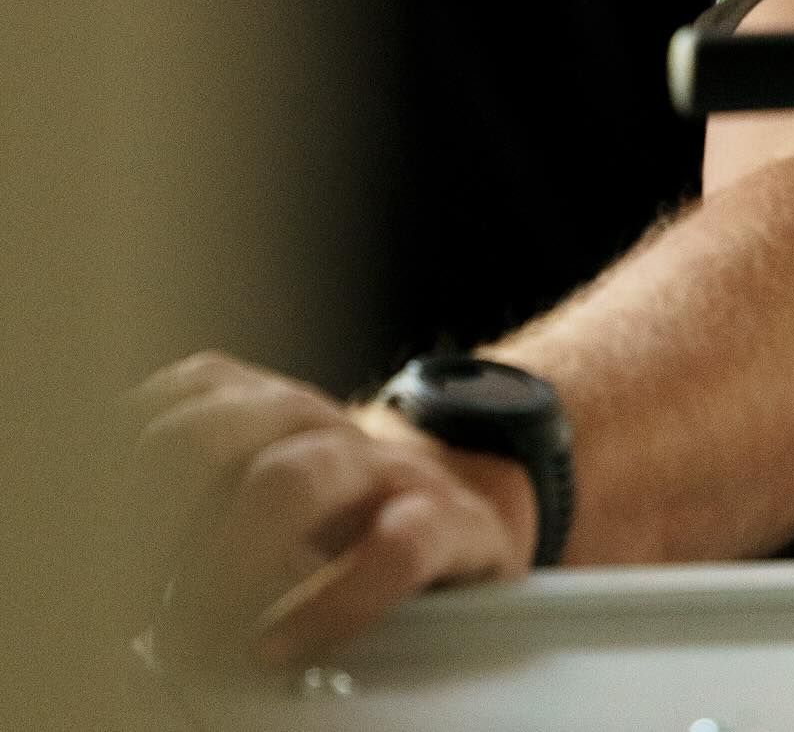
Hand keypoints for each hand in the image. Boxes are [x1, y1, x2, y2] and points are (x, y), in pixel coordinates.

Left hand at [123, 352, 538, 665]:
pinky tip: (282, 648)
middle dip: (150, 523)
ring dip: (225, 565)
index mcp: (243, 404)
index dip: (105, 487)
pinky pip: (393, 548)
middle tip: (124, 609)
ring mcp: (377, 467)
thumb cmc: (318, 515)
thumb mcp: (235, 492)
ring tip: (189, 638)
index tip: (76, 566)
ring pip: (294, 479)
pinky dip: (330, 604)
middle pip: (208, 433)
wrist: (460, 493)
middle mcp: (305, 420)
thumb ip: (170, 507)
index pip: (154, 417)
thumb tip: (85, 570)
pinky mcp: (445, 522)